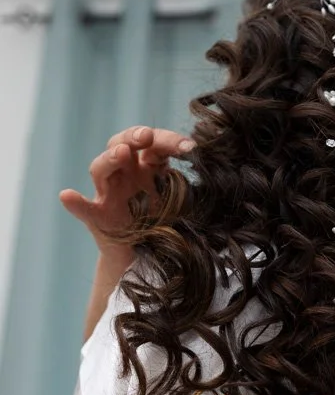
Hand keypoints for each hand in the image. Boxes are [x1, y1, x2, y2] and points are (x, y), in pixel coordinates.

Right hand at [59, 126, 194, 263]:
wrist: (147, 257)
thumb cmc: (166, 223)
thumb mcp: (181, 200)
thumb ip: (187, 184)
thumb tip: (207, 165)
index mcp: (148, 166)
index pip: (154, 143)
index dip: (169, 140)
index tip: (188, 147)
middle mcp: (126, 174)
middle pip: (123, 144)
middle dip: (134, 136)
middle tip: (147, 136)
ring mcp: (109, 193)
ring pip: (101, 168)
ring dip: (110, 158)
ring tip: (120, 152)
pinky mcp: (98, 217)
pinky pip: (84, 209)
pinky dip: (75, 203)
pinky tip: (67, 195)